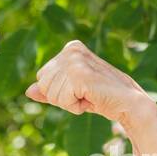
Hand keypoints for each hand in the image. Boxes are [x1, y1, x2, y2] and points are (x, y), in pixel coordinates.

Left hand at [25, 40, 156, 129]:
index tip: (80, 89)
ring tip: (89, 95)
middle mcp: (71, 50)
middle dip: (61, 97)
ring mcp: (75, 60)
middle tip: (85, 94)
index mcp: (70, 49)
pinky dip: (74, 106)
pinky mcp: (79, 74)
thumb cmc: (100, 96)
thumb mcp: (70, 92)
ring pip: (51, 94)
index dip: (58, 91)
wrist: (127, 104)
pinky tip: (91, 99)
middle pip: (43, 85)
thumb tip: (28, 91)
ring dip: (69, 102)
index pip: (42, 78)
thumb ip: (49, 91)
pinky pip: (61, 100)